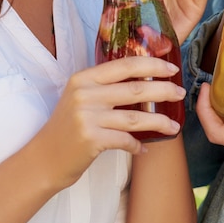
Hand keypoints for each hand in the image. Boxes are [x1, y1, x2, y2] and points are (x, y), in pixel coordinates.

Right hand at [32, 56, 185, 189]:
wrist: (43, 158)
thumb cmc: (67, 127)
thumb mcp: (81, 98)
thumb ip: (105, 86)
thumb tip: (145, 79)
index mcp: (84, 78)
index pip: (125, 65)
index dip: (152, 64)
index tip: (171, 67)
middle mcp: (85, 94)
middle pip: (135, 88)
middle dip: (163, 89)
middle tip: (180, 93)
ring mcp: (87, 116)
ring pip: (135, 117)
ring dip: (159, 122)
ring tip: (174, 126)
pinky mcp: (91, 139)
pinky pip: (125, 140)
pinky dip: (137, 145)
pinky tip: (144, 148)